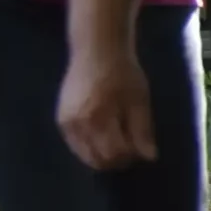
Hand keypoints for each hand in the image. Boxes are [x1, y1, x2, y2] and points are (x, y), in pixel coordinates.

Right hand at [58, 45, 157, 170]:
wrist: (96, 50)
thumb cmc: (122, 72)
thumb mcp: (139, 100)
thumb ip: (142, 130)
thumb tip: (149, 157)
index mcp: (99, 117)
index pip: (114, 153)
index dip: (130, 156)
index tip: (140, 150)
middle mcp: (78, 124)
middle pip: (97, 159)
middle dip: (116, 160)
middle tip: (129, 149)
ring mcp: (66, 122)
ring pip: (84, 156)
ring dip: (101, 156)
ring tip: (116, 143)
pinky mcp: (61, 120)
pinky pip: (75, 145)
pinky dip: (89, 148)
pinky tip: (101, 137)